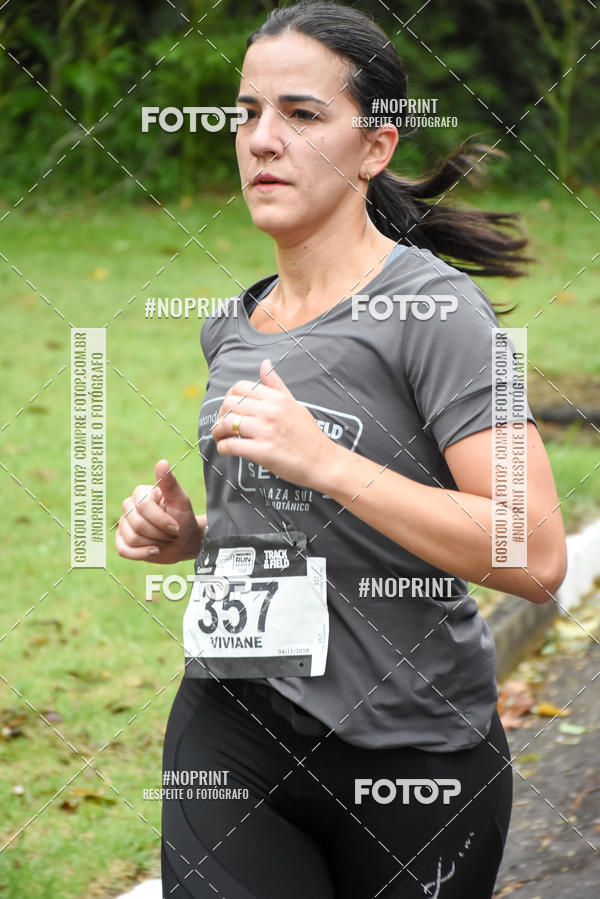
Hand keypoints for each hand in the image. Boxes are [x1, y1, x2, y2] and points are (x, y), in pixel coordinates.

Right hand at [116, 459, 205, 562]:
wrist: (185, 542)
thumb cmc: (183, 519)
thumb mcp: (180, 501)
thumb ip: (170, 483)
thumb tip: (162, 462)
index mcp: (141, 493)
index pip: (143, 506)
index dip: (160, 520)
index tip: (176, 527)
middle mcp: (129, 507)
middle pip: (137, 524)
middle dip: (159, 533)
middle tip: (171, 534)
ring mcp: (124, 524)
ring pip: (132, 538)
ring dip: (154, 543)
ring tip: (163, 540)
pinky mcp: (122, 541)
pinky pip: (123, 550)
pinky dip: (141, 554)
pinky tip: (154, 551)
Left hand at [211, 359, 339, 490]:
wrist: (323, 461)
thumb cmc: (308, 434)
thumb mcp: (294, 404)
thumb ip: (276, 385)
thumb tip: (264, 363)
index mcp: (277, 398)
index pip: (240, 387)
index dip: (229, 397)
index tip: (230, 409)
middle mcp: (270, 411)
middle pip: (229, 403)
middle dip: (221, 414)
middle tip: (223, 425)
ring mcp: (266, 431)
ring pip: (226, 423)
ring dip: (218, 431)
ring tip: (221, 437)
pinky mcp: (263, 452)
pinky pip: (231, 445)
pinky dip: (222, 447)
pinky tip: (226, 449)